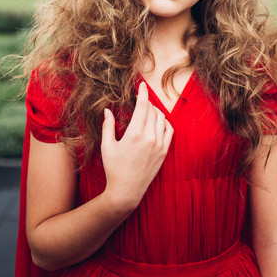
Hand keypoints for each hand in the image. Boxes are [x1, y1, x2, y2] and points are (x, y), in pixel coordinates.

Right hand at [100, 82, 172, 211]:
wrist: (127, 190)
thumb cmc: (114, 168)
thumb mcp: (107, 145)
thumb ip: (108, 126)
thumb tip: (107, 110)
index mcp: (134, 134)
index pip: (143, 107)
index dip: (142, 93)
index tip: (142, 85)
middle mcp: (150, 138)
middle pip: (153, 110)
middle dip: (147, 102)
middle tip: (139, 100)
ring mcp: (159, 145)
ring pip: (162, 119)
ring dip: (155, 111)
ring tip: (146, 111)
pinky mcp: (164, 152)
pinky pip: (169, 130)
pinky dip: (164, 122)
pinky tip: (157, 122)